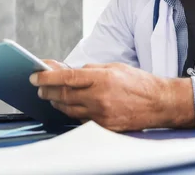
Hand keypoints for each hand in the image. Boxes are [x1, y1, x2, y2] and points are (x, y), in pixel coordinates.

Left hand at [30, 62, 194, 131]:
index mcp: (102, 79)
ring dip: (57, 102)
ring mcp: (102, 114)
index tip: (35, 76)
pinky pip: (82, 119)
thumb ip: (91, 70)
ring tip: (52, 96)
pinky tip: (69, 106)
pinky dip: (73, 112)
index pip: (67, 78)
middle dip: (48, 90)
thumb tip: (70, 72)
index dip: (47, 77)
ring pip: (69, 109)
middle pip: (64, 95)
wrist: (159, 103)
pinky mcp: (105, 126)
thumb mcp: (114, 67)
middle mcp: (100, 97)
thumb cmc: (139, 82)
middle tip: (40, 87)